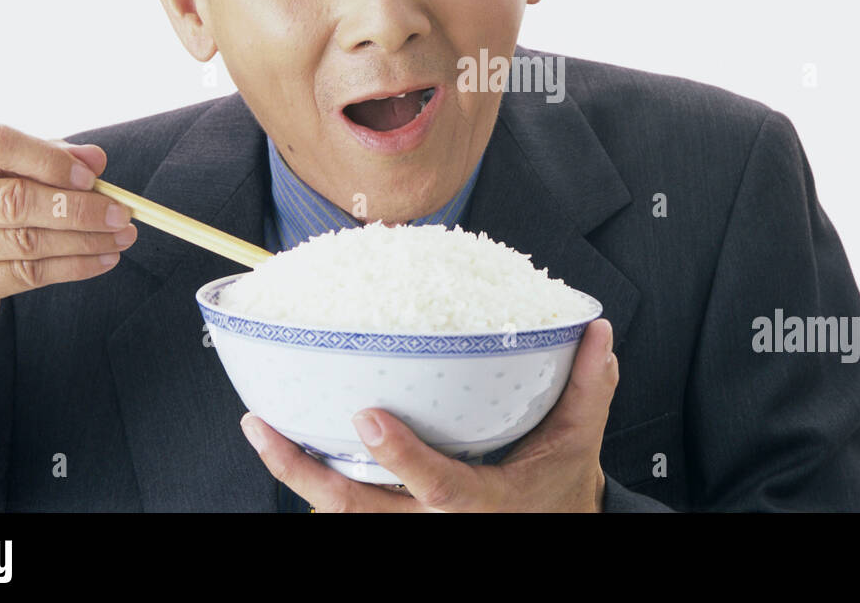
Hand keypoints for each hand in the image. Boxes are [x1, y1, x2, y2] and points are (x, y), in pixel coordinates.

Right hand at [0, 124, 136, 377]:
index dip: (48, 159)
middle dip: (78, 207)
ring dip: (86, 239)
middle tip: (121, 212)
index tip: (90, 176)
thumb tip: (95, 159)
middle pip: (13, 199)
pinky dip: (74, 266)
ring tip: (122, 235)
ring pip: (26, 242)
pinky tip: (103, 259)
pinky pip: (26, 275)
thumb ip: (42, 158)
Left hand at [242, 317, 617, 511]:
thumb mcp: (579, 440)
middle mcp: (436, 524)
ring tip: (261, 428)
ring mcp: (412, 529)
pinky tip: (289, 442)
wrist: (549, 528)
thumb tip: (598, 330)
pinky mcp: (398, 523)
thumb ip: (589, 386)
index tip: (367, 415)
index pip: (437, 486)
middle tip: (265, 427)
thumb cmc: (558, 486)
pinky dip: (315, 480)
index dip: (400, 456)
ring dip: (297, 474)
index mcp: (482, 502)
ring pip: (342, 514)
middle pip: (359, 510)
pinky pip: (347, 509)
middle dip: (307, 473)